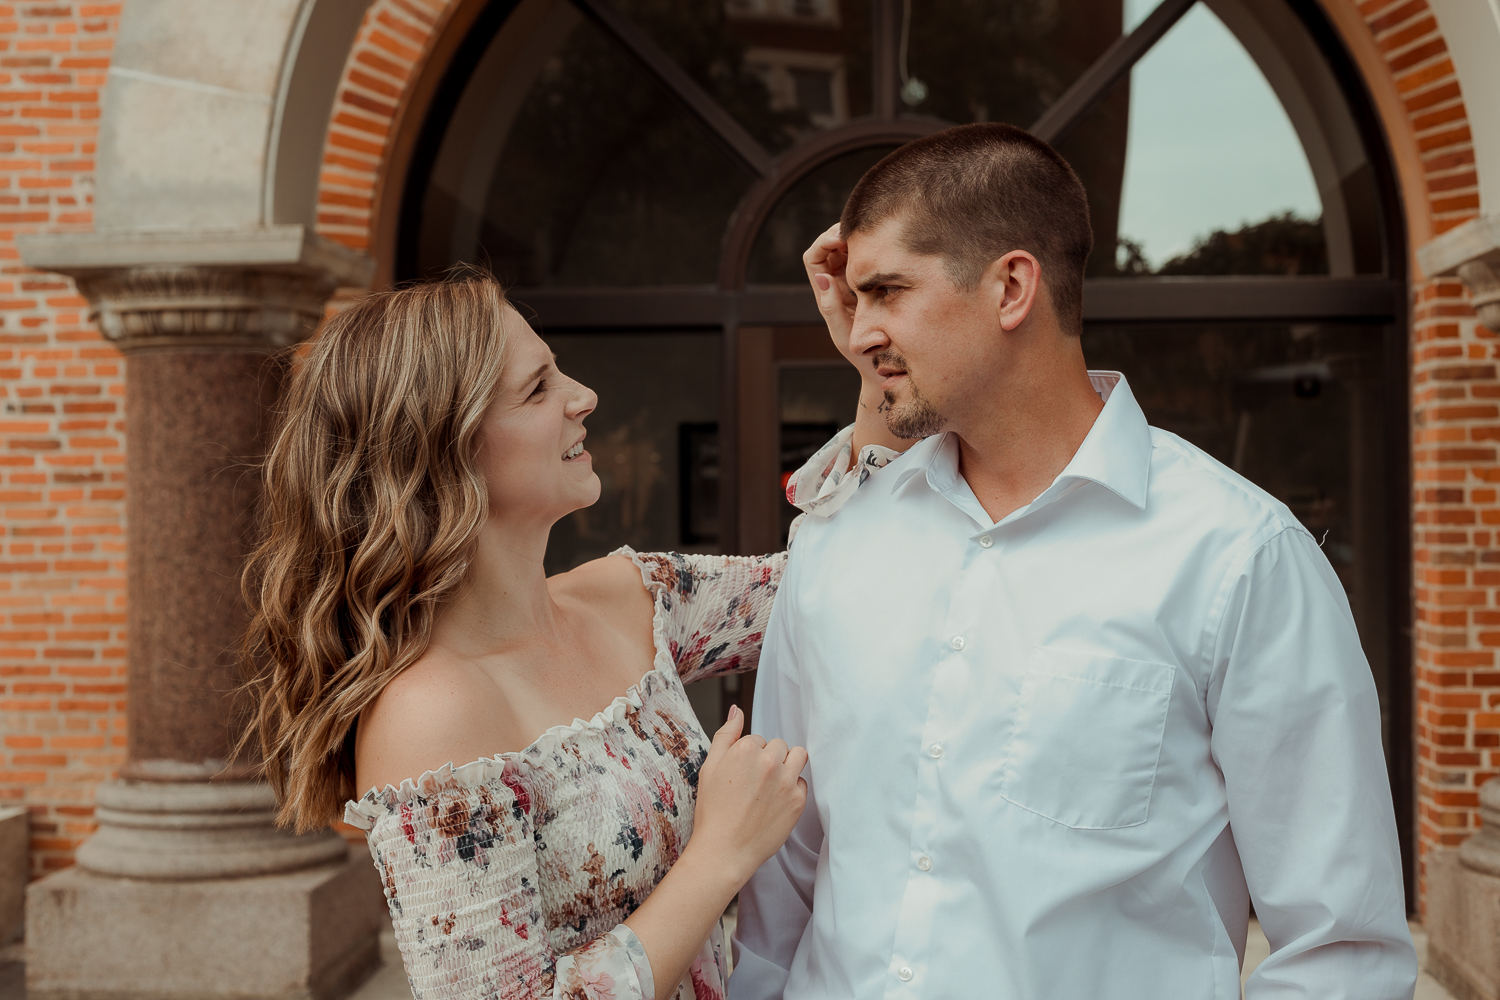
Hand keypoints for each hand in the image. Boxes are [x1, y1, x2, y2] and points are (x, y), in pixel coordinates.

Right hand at [690, 705, 808, 884]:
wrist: (723, 851)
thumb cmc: (713, 811)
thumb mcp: (710, 767)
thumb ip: (726, 735)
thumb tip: (737, 710)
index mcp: (747, 749)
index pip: (758, 739)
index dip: (748, 756)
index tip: (741, 775)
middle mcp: (769, 761)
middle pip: (779, 745)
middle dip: (769, 758)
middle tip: (754, 783)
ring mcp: (786, 781)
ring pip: (798, 756)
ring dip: (787, 765)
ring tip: (772, 784)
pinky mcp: (798, 801)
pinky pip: (803, 783)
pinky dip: (792, 789)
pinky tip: (775, 803)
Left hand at [804, 224, 868, 380]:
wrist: (883, 367)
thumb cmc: (863, 354)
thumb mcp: (844, 333)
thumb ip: (832, 307)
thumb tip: (822, 277)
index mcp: (826, 293)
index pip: (813, 258)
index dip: (823, 242)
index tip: (841, 237)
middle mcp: (836, 284)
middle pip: (829, 246)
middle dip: (839, 232)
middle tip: (859, 226)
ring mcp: (853, 281)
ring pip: (848, 249)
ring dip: (856, 236)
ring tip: (872, 230)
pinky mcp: (871, 282)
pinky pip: (866, 257)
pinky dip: (870, 246)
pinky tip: (884, 242)